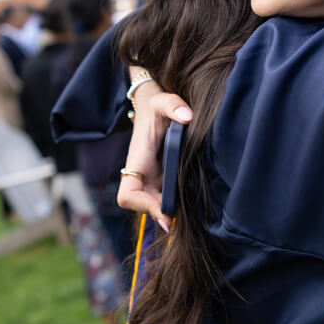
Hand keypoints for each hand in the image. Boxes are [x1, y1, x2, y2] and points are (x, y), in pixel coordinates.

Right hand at [116, 79, 192, 232]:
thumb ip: (173, 106)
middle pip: (143, 206)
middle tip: (183, 222)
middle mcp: (142, 174)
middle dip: (161, 214)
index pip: (127, 195)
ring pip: (156, 205)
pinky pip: (167, 197)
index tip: (165, 210)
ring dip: (171, 211)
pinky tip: (196, 203)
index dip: (142, 206)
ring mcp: (153, 178)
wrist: (157, 106)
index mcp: (138, 161)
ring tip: (192, 216)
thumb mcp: (164, 101)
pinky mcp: (164, 178)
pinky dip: (177, 202)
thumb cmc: (157, 105)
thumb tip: (187, 117)